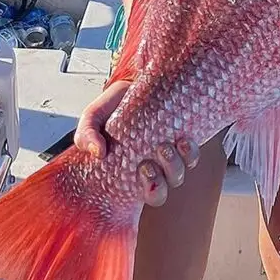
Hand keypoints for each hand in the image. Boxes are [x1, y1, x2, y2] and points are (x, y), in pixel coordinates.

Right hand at [74, 78, 199, 205]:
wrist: (133, 84)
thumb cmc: (113, 108)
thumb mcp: (92, 119)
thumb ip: (87, 135)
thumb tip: (98, 153)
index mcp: (129, 172)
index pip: (141, 195)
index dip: (148, 191)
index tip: (141, 172)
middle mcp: (152, 168)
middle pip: (161, 193)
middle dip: (157, 185)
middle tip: (146, 164)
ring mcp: (168, 155)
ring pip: (178, 175)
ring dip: (174, 166)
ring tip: (164, 147)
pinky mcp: (181, 139)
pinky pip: (192, 156)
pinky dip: (190, 152)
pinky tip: (183, 140)